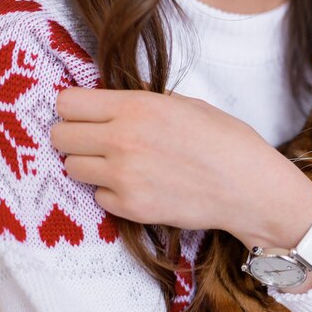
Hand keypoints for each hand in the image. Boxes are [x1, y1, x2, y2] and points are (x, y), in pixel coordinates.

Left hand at [51, 88, 311, 249]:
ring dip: (91, 165)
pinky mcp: (131, 208)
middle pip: (60, 136)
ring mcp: (124, 177)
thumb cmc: (229, 142)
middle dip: (75, 137)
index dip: (74, 108)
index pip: (67, 103)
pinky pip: (99, 197)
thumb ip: (145, 103)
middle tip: (99, 141)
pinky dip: (114, 192)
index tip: (86, 115)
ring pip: (72, 168)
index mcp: (136, 106)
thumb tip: (117, 106)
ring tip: (122, 165)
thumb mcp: (189, 105)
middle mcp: (122, 140)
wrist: (251, 189)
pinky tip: (141, 187)